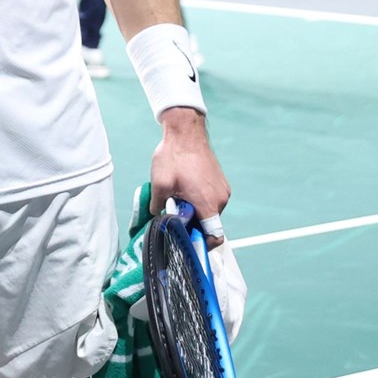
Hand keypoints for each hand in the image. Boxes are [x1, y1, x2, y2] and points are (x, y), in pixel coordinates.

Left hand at [149, 108, 230, 248]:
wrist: (186, 132)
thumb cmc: (174, 157)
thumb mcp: (159, 185)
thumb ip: (157, 208)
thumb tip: (155, 219)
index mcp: (209, 204)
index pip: (215, 236)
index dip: (202, 245)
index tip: (188, 244)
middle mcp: (221, 199)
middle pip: (209, 224)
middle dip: (193, 225)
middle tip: (174, 219)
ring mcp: (222, 189)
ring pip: (209, 211)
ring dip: (195, 211)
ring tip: (177, 201)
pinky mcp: (220, 181)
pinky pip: (211, 199)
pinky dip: (199, 200)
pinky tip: (184, 190)